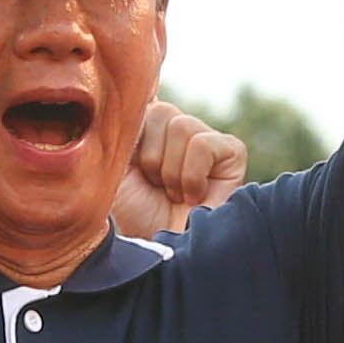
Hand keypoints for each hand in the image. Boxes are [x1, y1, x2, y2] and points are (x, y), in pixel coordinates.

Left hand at [118, 102, 246, 237]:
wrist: (159, 252)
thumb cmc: (134, 217)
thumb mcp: (112, 166)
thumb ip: (121, 128)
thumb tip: (138, 90)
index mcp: (148, 129)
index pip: (143, 98)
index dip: (134, 125)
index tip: (131, 163)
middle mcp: (178, 131)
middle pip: (160, 110)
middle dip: (149, 157)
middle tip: (156, 188)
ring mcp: (207, 140)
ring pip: (181, 125)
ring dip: (169, 171)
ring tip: (174, 195)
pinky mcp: (232, 152)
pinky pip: (203, 143)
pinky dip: (190, 175)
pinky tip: (193, 197)